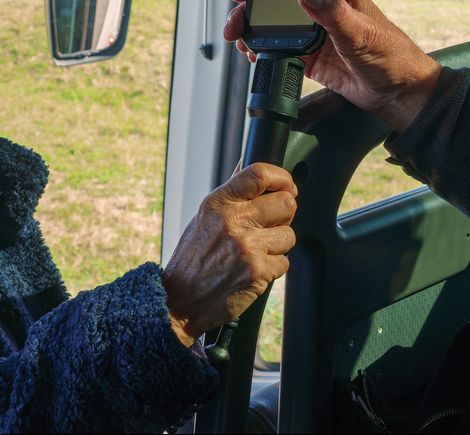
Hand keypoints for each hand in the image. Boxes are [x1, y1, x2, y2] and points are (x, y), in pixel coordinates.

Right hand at [162, 162, 296, 346]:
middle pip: (286, 203)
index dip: (281, 177)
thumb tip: (246, 168)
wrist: (180, 301)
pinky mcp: (257, 271)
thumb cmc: (192, 260)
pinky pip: (284, 262)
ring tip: (256, 252)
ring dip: (279, 245)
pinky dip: (273, 268)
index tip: (287, 186)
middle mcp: (233, 220)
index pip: (259, 174)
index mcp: (219, 203)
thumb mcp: (204, 218)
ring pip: (289, 234)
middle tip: (271, 225)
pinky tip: (253, 270)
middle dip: (284, 216)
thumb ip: (230, 195)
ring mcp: (247, 246)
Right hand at [222, 0, 441, 131]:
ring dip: (254, 32)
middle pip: (277, 0)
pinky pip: (279, 48)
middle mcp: (322, 6)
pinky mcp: (310, 54)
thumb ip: (332, 11)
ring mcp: (314, 31)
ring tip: (241, 42)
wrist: (398, 92)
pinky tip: (255, 55)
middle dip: (251, 9)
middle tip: (236, 23)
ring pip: (274, 25)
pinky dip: (264, 51)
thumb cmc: (391, 56)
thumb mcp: (360, 31)